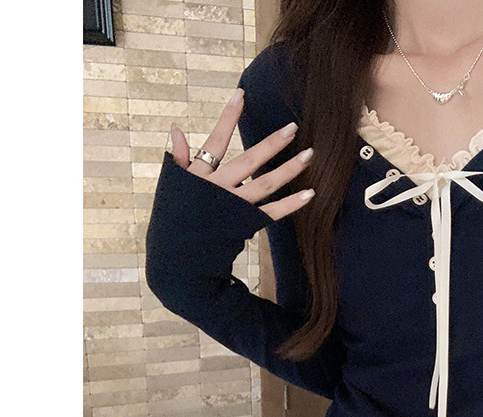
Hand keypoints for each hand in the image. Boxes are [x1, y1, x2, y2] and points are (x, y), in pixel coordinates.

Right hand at [168, 87, 314, 221]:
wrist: (178, 256)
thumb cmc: (174, 217)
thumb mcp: (172, 185)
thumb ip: (179, 158)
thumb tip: (177, 128)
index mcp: (199, 175)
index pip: (215, 141)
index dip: (228, 117)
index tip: (241, 94)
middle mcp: (219, 189)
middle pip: (248, 162)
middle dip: (271, 144)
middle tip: (293, 128)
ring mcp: (234, 207)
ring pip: (265, 184)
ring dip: (289, 169)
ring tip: (309, 155)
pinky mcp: (245, 224)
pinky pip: (271, 212)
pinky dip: (291, 204)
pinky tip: (310, 194)